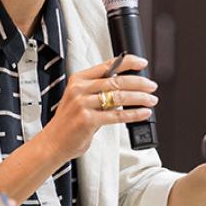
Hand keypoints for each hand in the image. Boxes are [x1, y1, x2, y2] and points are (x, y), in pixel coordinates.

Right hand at [36, 54, 156, 160]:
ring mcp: (82, 104)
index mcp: (79, 79)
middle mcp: (79, 89)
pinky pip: (117, 115)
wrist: (54, 142)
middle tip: (152, 86)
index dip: (128, 62)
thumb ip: (100, 91)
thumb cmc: (70, 122)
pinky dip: (134, 114)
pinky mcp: (87, 120)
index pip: (107, 65)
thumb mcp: (81, 99)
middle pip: (116, 81)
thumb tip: (127, 87)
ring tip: (151, 100)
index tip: (142, 63)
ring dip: (140, 98)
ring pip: (119, 97)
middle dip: (139, 83)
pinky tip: (144, 113)